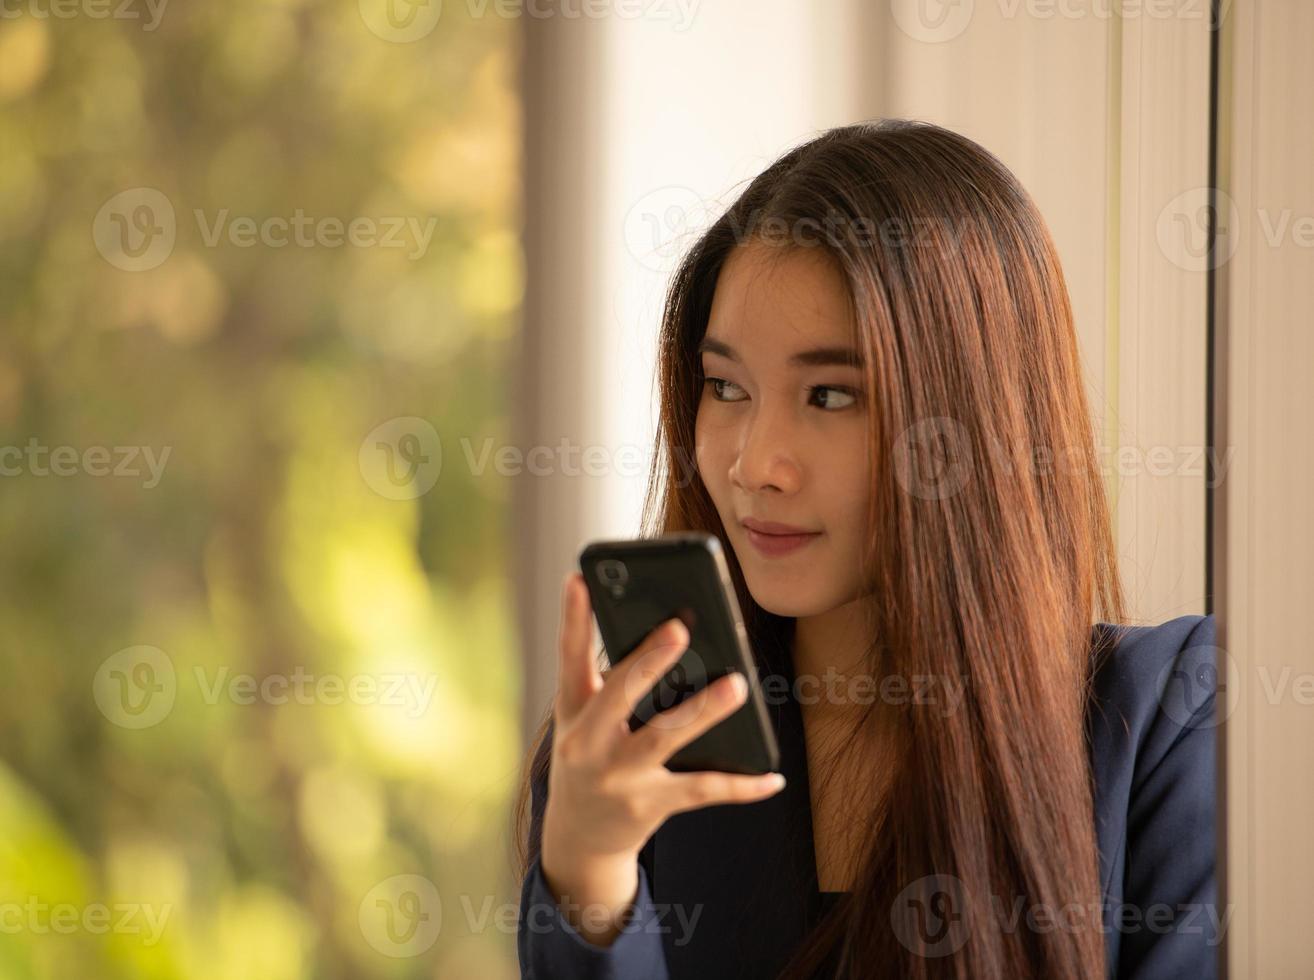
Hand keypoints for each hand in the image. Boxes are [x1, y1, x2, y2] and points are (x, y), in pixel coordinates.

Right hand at [538, 572, 784, 944]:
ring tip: (736, 685)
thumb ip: (612, 683)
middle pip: (618, 694)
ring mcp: (617, 776)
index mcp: (571, 710)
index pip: (569, 656)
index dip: (573, 617)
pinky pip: (702, 791)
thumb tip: (668, 638)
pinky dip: (741, 786)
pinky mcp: (648, 806)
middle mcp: (587, 743)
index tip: (580, 578)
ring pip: (664, 738)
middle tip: (677, 629)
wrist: (577, 838)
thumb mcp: (584, 720)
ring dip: (703, 711)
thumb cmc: (592, 757)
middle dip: (647, 662)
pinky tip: (772, 778)